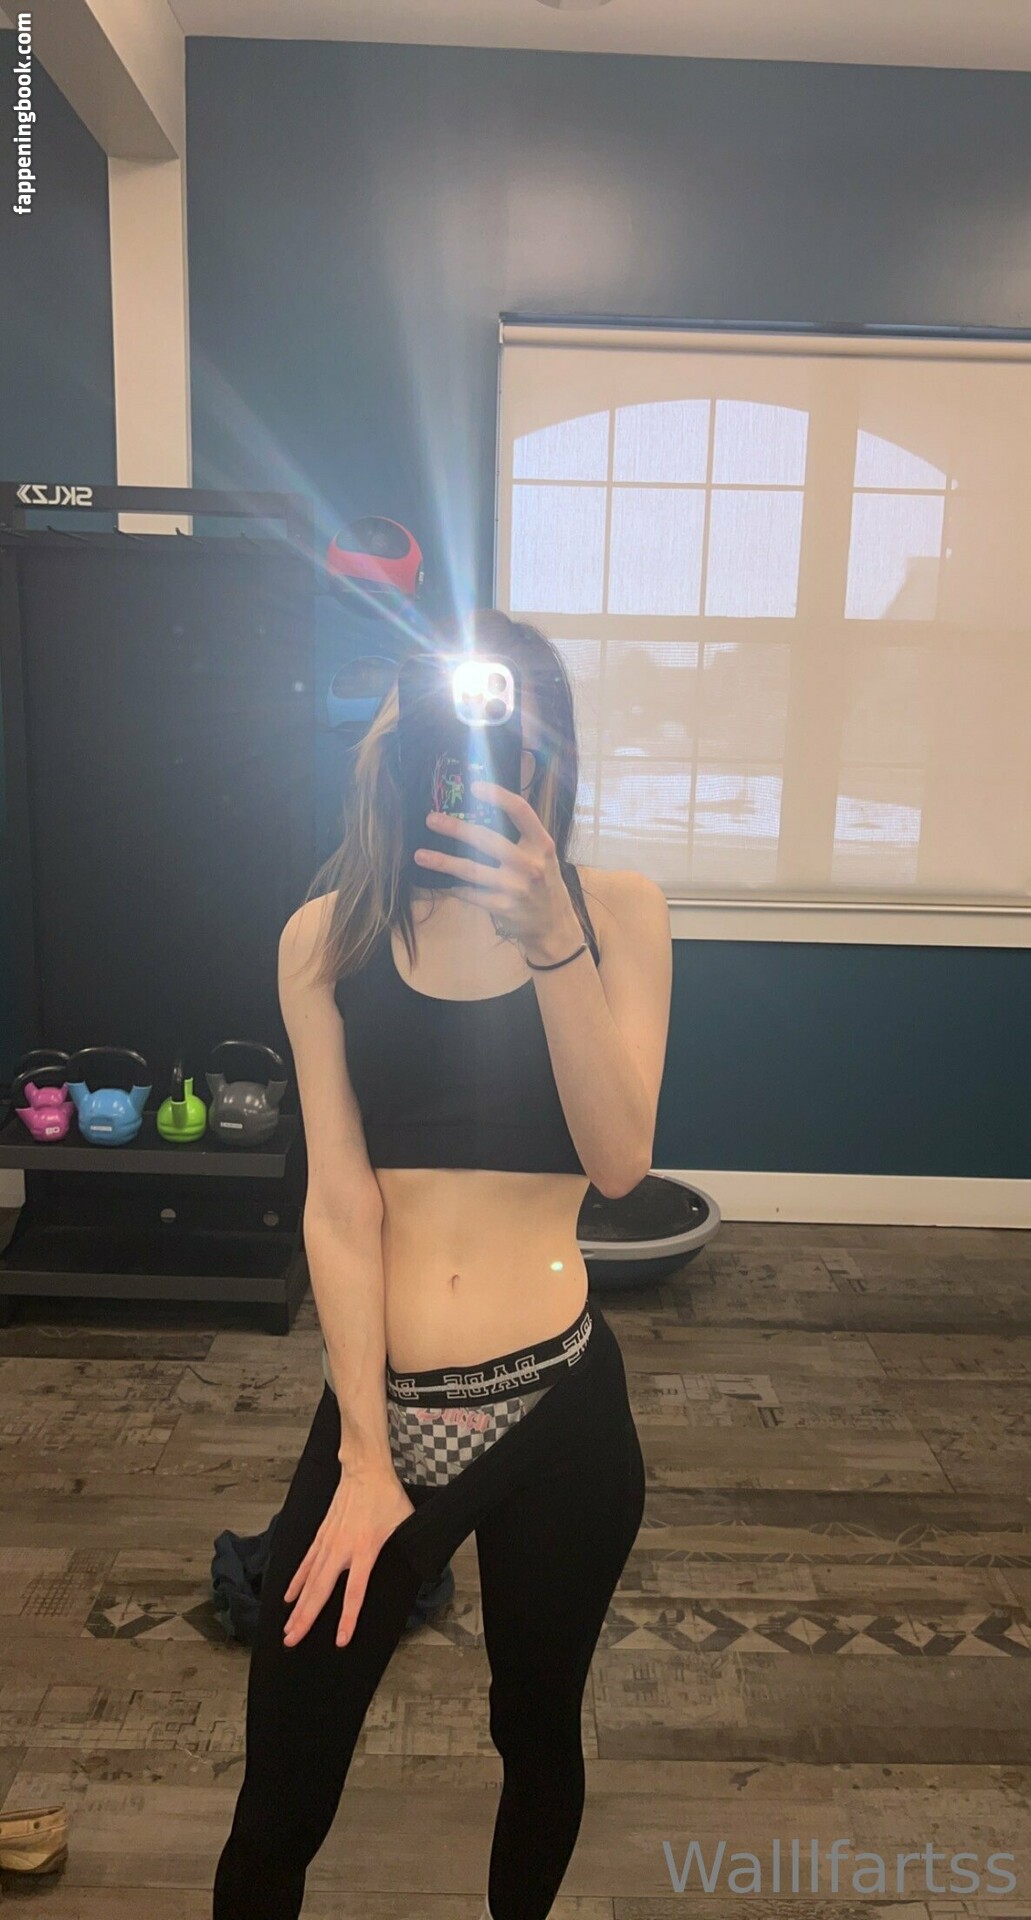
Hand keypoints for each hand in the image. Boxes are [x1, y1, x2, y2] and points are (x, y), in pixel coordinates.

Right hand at [282, 1465, 414, 1648]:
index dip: (347, 1618)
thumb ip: (409, 1546)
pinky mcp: (321, 1534)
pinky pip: (306, 1563)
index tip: (341, 1640)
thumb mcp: (405, 1523)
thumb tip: (424, 1567)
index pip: (354, 1592)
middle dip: (305, 1619)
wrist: (365, 1470)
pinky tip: (289, 1597)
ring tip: (287, 1627)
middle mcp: (342, 1549)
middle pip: (320, 1591)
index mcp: (365, 1549)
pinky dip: (296, 1581)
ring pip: (309, 1580)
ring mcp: (328, 1541)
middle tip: (292, 1641)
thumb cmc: (387, 1497)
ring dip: (297, 1606)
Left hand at [415, 780, 581, 961]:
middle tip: (430, 819)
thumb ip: (521, 836)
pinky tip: (441, 882)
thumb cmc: (543, 882)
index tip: (474, 786)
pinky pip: (470, 893)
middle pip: (487, 840)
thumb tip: (483, 810)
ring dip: (442, 862)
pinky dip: (454, 887)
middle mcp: (530, 864)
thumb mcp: (542, 855)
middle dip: (456, 829)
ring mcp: (515, 887)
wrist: (553, 924)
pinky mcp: (503, 907)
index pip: (521, 811)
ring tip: (420, 855)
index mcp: (541, 844)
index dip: (498, 796)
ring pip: (471, 870)